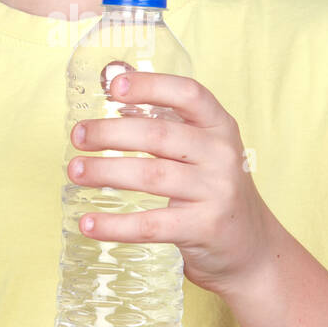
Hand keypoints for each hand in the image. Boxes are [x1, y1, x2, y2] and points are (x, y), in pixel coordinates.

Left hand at [68, 70, 274, 302]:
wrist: (252, 248)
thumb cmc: (213, 189)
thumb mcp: (201, 149)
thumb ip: (164, 118)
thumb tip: (112, 79)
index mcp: (220, 126)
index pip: (188, 94)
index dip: (150, 85)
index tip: (113, 87)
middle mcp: (222, 154)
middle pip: (158, 135)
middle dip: (110, 133)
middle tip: (77, 136)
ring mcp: (216, 192)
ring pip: (150, 176)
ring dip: (105, 172)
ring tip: (75, 172)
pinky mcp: (203, 228)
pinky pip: (151, 225)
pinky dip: (115, 225)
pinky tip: (88, 223)